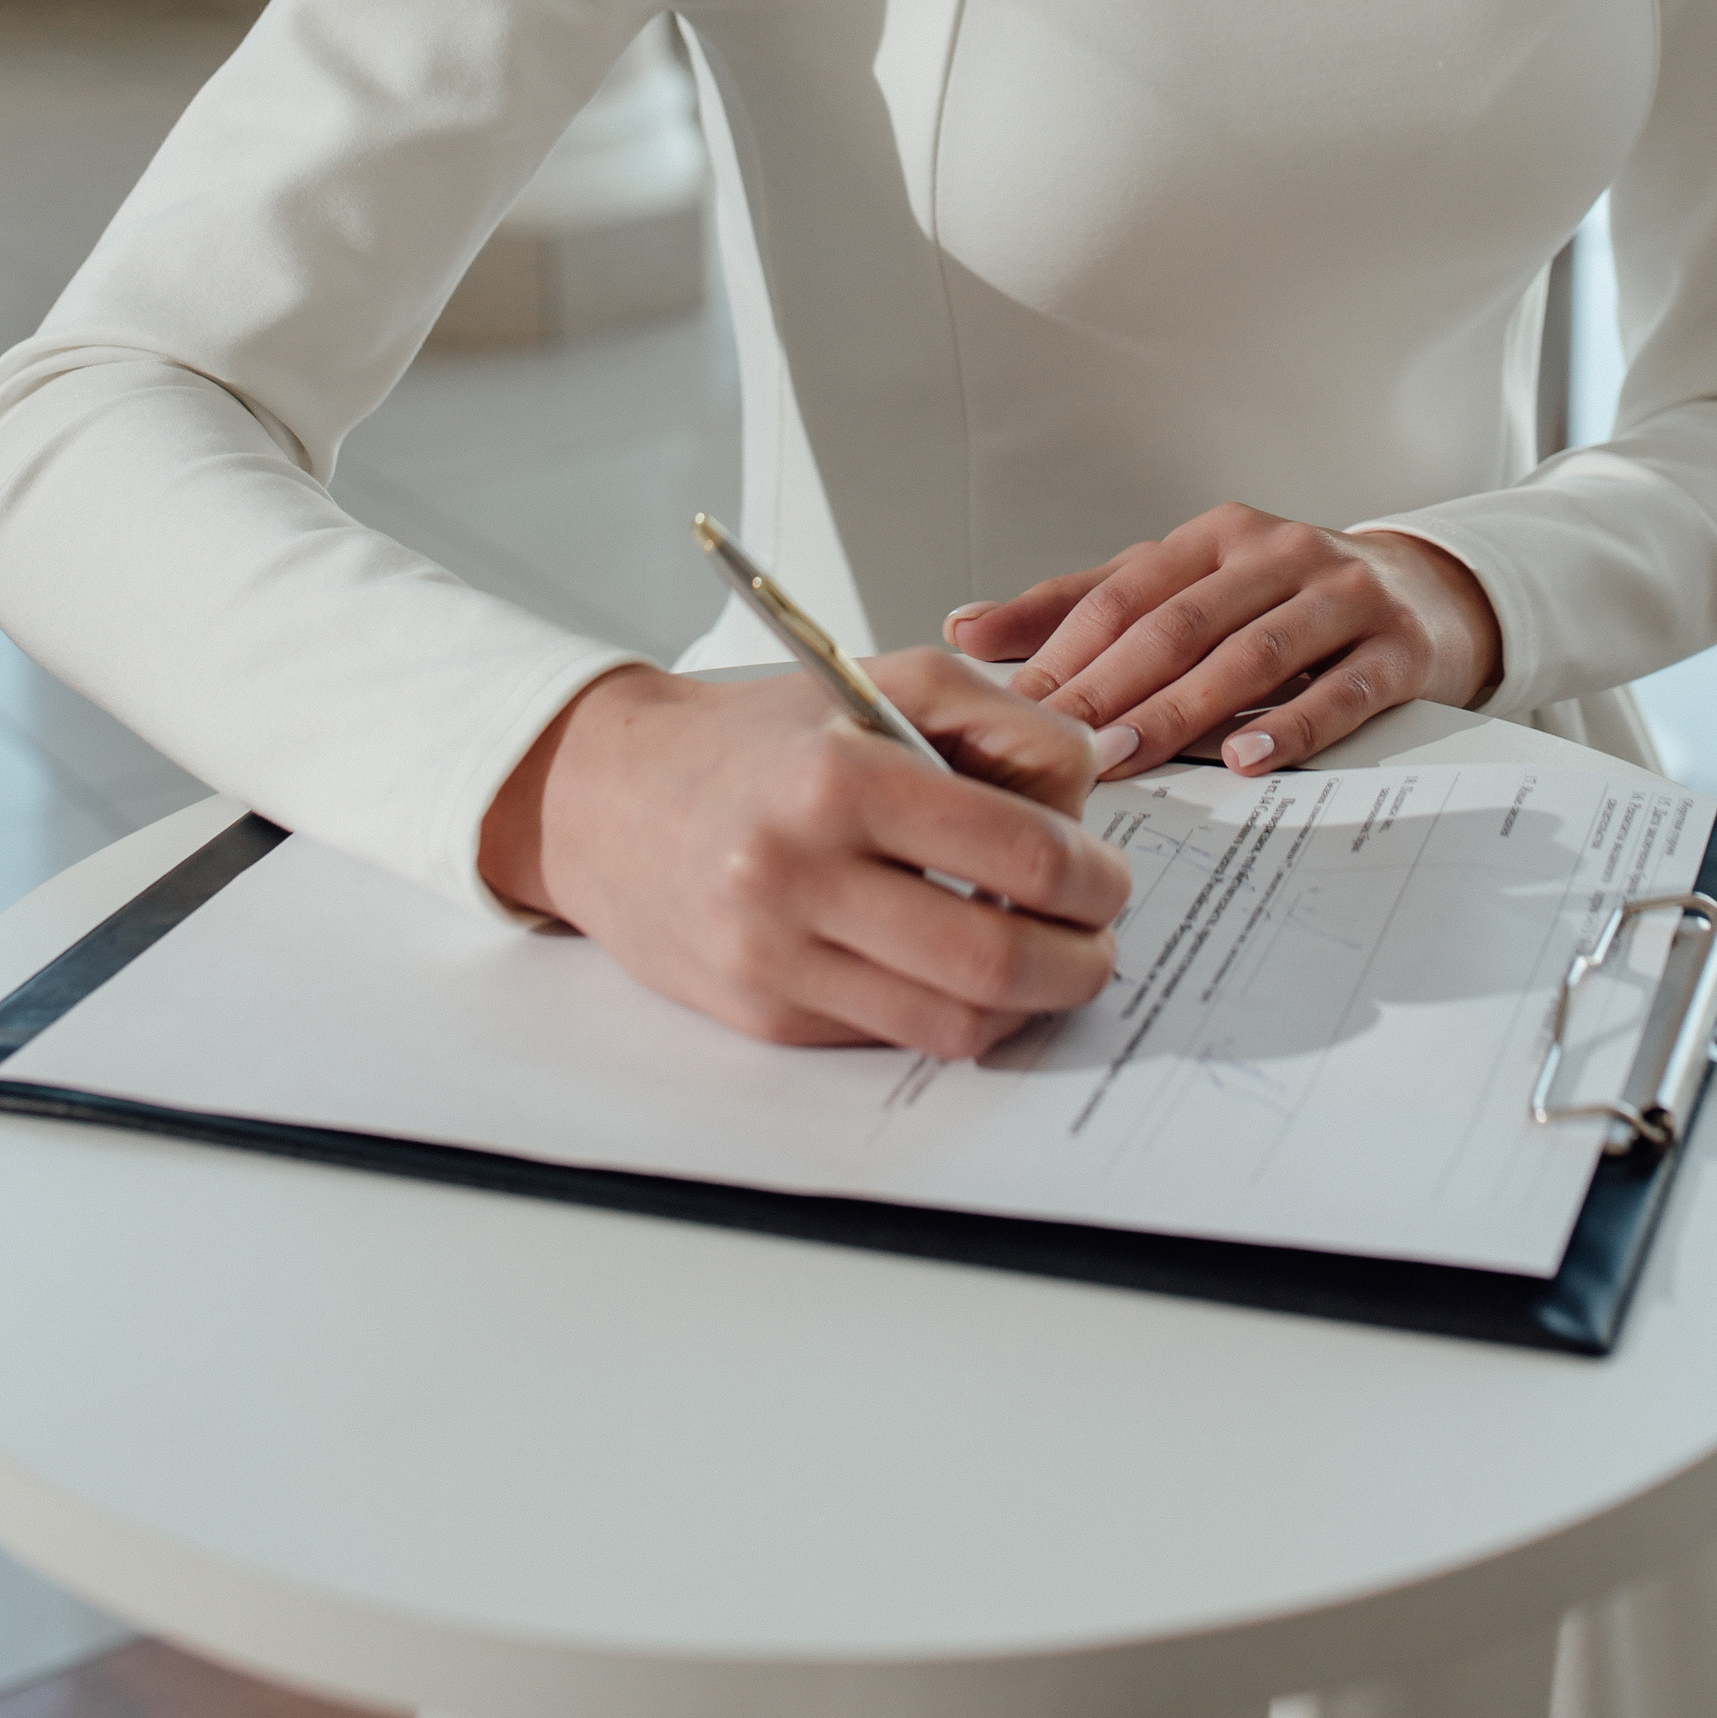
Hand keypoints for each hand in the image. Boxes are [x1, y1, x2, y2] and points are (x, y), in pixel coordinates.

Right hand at [477, 655, 1131, 1061]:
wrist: (610, 797)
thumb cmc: (761, 738)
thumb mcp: (885, 681)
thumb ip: (1002, 721)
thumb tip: (1088, 793)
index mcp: (841, 778)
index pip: (1018, 851)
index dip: (1092, 874)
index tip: (1106, 875)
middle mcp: (799, 873)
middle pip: (997, 957)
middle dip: (1081, 958)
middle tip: (1099, 937)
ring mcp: (777, 958)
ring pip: (955, 1022)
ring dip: (1031, 1003)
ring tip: (1048, 960)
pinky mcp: (765, 1017)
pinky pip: (897, 1036)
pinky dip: (954, 1013)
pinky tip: (965, 971)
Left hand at [947, 505, 1503, 780]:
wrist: (1427, 594)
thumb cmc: (1286, 600)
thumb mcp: (1188, 586)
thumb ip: (1082, 605)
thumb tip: (966, 626)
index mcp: (1216, 536)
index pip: (1127, 592)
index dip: (1068, 649)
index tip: (1017, 709)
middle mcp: (1278, 553)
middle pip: (1181, 623)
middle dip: (1115, 687)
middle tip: (1062, 746)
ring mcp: (1342, 596)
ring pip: (1253, 654)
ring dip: (1185, 709)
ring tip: (1131, 754)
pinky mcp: (1398, 648)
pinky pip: (1340, 691)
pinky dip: (1291, 727)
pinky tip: (1247, 761)